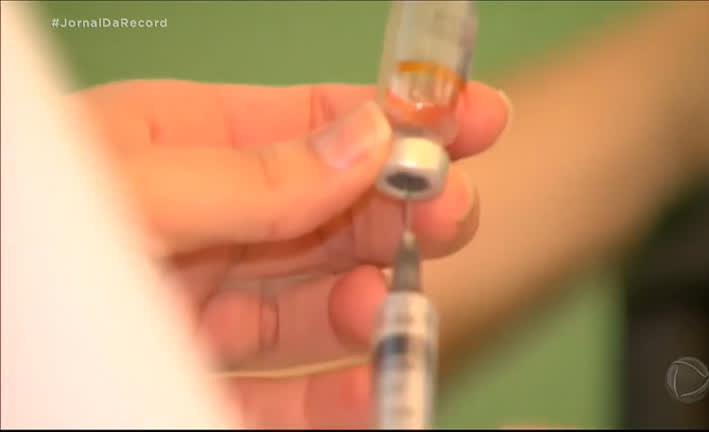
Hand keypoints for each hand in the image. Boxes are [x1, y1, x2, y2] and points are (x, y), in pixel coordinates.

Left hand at [74, 79, 508, 427]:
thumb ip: (248, 171)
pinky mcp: (202, 383)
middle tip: (450, 212)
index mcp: (180, 149)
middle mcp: (206, 224)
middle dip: (401, 207)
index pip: (311, 122)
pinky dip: (340, 391)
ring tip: (399, 304)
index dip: (396, 115)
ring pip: (320, 301)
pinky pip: (288, 391)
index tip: (471, 116)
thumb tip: (363, 137)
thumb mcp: (129, 186)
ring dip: (375, 300)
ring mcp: (206, 309)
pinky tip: (373, 380)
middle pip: (332, 212)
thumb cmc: (23, 249)